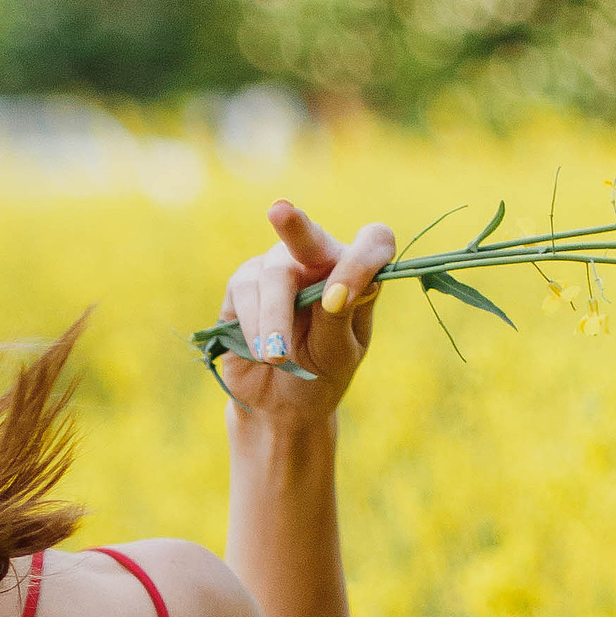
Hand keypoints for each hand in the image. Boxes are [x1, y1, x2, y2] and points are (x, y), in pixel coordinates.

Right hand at [215, 202, 395, 425]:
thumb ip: (339, 319)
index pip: (372, 244)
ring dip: (273, 318)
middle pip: (310, 234)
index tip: (340, 298)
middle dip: (295, 225)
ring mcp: (277, 268)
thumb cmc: (322, 376)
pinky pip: (244, 290)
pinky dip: (253, 323)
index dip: (361, 261)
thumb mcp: (339, 353)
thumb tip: (332, 293)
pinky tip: (260, 351)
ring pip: (273, 275)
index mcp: (355, 273)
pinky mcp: (243, 285)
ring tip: (276, 357)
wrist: (280, 406)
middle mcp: (317, 261)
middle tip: (280, 210)